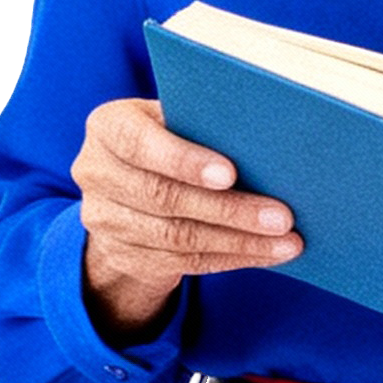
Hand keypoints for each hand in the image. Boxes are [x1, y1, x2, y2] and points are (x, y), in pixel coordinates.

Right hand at [71, 98, 302, 343]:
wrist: (125, 191)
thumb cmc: (167, 139)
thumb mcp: (172, 120)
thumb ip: (201, 124)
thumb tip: (268, 139)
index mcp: (108, 126)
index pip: (139, 143)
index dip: (184, 160)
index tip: (231, 174)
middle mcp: (96, 172)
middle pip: (164, 197)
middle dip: (228, 209)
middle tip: (281, 217)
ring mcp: (105, 220)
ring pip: (177, 237)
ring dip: (239, 241)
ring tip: (286, 241)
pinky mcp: (123, 255)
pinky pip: (184, 262)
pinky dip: (232, 257)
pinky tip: (267, 253)